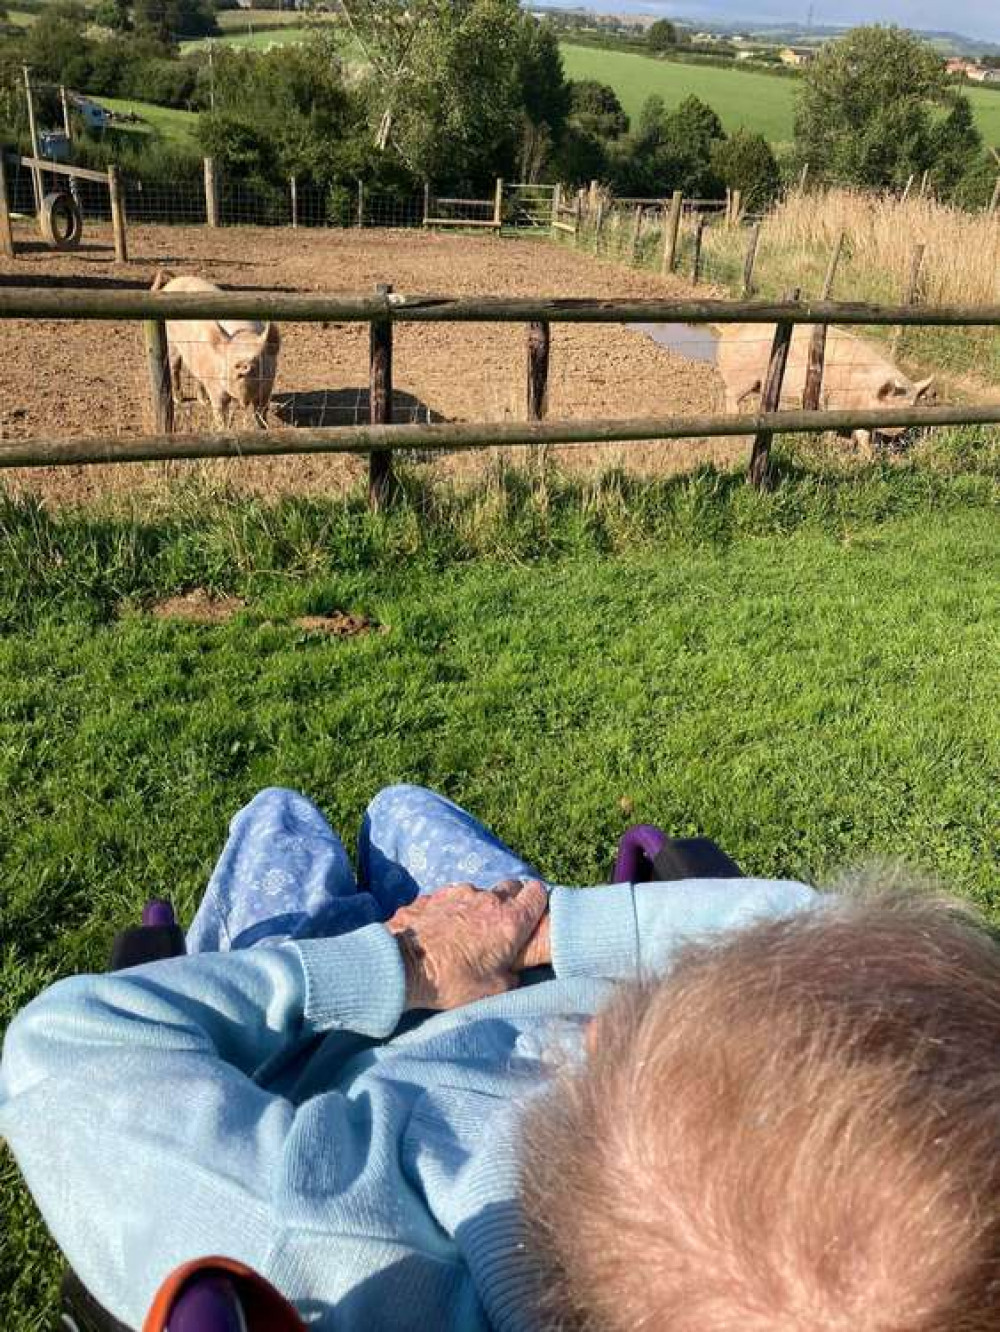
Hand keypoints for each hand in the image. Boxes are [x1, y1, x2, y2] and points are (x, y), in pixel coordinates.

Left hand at [385, 879, 547, 1010]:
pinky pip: (451, 897)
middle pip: (511, 887)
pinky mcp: (434, 894)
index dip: (537, 903)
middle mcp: (487, 899)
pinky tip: (442, 928)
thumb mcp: (493, 990)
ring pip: (479, 892)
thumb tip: (513, 971)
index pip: (538, 893)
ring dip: (478, 906)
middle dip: (511, 900)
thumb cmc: (451, 982)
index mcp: (509, 921)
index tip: (532, 915)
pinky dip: (452, 908)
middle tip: (502, 924)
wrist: (402, 966)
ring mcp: (459, 893)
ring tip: (465, 931)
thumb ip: (511, 974)